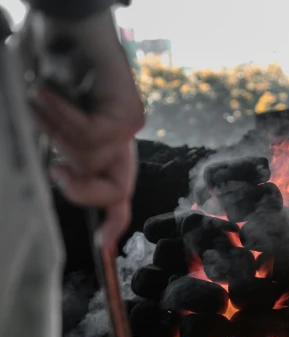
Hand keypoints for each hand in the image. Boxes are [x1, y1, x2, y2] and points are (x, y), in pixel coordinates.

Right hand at [27, 10, 144, 247]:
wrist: (62, 21)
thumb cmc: (49, 63)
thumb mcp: (48, 120)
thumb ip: (59, 151)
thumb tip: (58, 177)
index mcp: (105, 147)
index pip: (117, 194)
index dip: (112, 221)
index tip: (102, 245)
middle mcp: (122, 142)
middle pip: (116, 193)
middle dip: (81, 190)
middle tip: (55, 171)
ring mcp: (130, 128)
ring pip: (90, 161)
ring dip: (54, 132)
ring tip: (41, 96)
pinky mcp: (131, 114)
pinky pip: (90, 136)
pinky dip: (60, 115)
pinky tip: (45, 90)